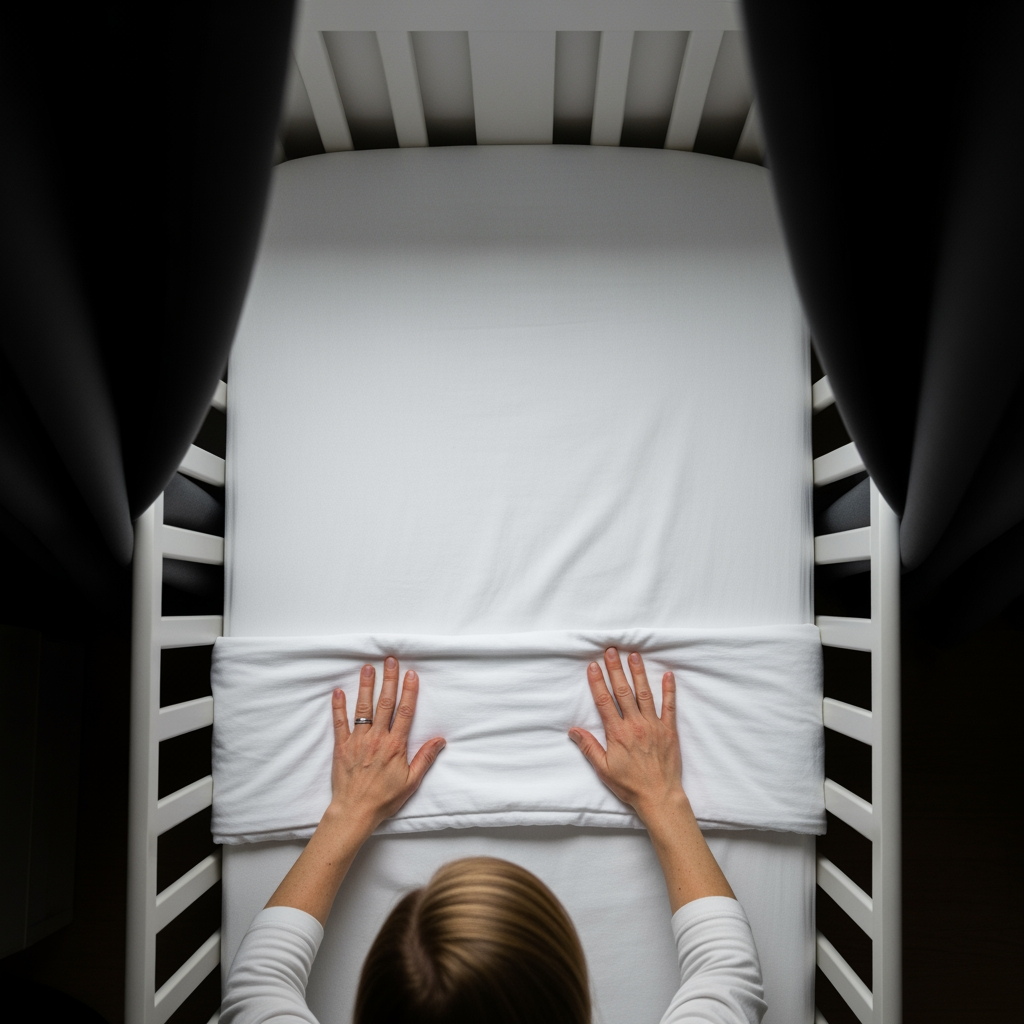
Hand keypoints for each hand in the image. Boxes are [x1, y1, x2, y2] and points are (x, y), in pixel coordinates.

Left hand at [329, 657, 445, 834]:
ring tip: (367, 668)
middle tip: (390, 660)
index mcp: (395, 745)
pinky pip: (339, 723)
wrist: (355, 812)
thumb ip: (425, 758)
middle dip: (389, 680)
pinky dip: (338, 706)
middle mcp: (377, 739)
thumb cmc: (384, 799)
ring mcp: (358, 741)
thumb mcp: (411, 781)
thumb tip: (440, 740)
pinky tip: (338, 691)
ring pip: (362, 708)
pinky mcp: (341, 747)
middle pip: (384, 703)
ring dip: (366, 686)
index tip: (411, 674)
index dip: (409, 691)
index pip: (405, 712)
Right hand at [569, 647, 733, 909]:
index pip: (605, 701)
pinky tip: (668, 675)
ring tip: (633, 655)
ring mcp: (653, 725)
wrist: (660, 797)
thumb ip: (589, 747)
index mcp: (618, 733)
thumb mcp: (603, 769)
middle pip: (623, 691)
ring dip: (638, 673)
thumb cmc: (630, 785)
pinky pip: (669, 706)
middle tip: (611, 650)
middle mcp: (635, 724)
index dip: (598, 682)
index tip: (593, 665)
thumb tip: (573, 730)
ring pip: (644, 693)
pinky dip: (669, 690)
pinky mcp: (669, 730)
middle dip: (616, 669)